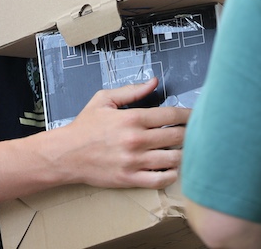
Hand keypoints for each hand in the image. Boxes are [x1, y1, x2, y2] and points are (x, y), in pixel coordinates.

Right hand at [45, 77, 191, 189]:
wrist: (65, 154)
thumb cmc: (85, 126)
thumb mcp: (104, 100)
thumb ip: (132, 91)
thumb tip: (154, 81)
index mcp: (132, 118)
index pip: (172, 114)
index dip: (189, 114)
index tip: (196, 115)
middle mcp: (136, 140)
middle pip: (177, 136)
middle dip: (189, 133)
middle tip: (194, 132)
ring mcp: (133, 161)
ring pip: (173, 159)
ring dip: (183, 153)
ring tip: (184, 149)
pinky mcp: (129, 179)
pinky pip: (160, 180)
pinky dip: (172, 174)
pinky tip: (172, 168)